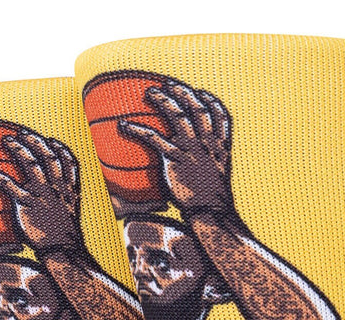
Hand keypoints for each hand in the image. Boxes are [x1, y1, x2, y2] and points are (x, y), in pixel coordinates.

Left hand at [0, 130, 81, 252]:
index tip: (52, 141)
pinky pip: (7, 183)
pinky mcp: (26, 203)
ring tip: (7, 140)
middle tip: (23, 133)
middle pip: (48, 155)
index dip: (60, 148)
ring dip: (18, 148)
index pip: (68, 162)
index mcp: (69, 189)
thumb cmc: (65, 237)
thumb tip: (55, 204)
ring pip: (30, 163)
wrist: (62, 249)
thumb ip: (64, 204)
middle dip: (35, 141)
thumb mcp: (71, 215)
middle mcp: (56, 187)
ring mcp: (42, 194)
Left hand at [119, 80, 233, 216]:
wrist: (211, 211)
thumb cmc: (212, 202)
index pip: (221, 116)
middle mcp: (207, 142)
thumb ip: (208, 169)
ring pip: (177, 115)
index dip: (211, 102)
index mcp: (221, 146)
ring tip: (150, 92)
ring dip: (163, 100)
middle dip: (183, 92)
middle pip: (197, 108)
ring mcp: (191, 149)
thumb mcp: (217, 180)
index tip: (202, 93)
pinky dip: (137, 130)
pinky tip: (124, 126)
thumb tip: (195, 173)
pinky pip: (154, 138)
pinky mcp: (175, 159)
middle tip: (169, 84)